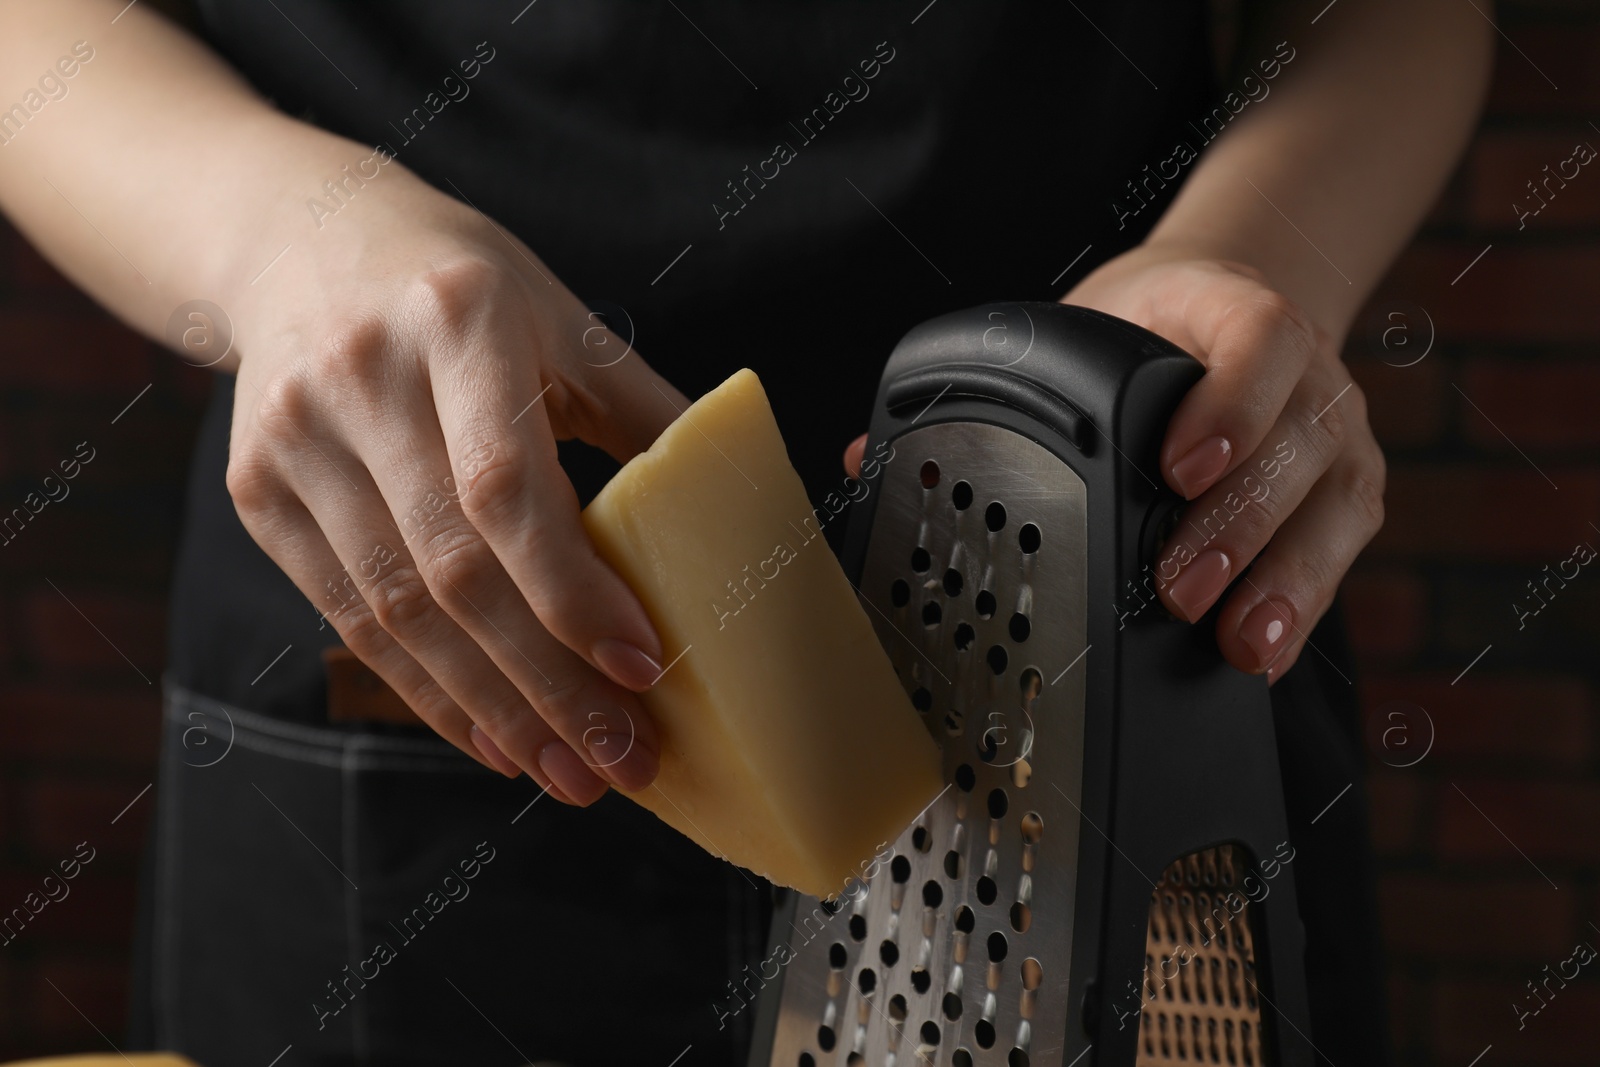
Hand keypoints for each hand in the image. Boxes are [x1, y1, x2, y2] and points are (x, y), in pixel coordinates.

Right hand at [221, 162, 683, 802]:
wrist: (299, 238)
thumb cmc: (456, 281)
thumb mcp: (561, 317)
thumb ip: (646, 409)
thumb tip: (741, 502)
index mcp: (457, 318)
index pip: (505, 486)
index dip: (572, 590)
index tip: (642, 665)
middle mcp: (361, 377)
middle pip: (451, 569)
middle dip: (545, 684)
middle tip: (619, 758)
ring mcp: (295, 439)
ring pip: (396, 612)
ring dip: (490, 709)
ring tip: (567, 770)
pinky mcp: (259, 493)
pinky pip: (349, 618)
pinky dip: (426, 690)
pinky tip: (491, 733)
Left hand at [841, 250, 1384, 683]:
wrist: (1220, 315)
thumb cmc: (1145, 334)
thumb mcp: (1077, 332)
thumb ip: (995, 393)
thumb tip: (871, 459)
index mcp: (1234, 315)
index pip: (1257, 340)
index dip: (1225, 405)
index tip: (1173, 468)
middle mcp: (1303, 375)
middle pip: (1296, 443)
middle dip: (1236, 524)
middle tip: (1175, 587)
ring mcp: (1336, 433)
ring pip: (1332, 504)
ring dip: (1282, 579)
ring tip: (1235, 640)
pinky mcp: (1351, 491)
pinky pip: (1344, 551)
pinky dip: (1306, 602)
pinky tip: (1263, 651)